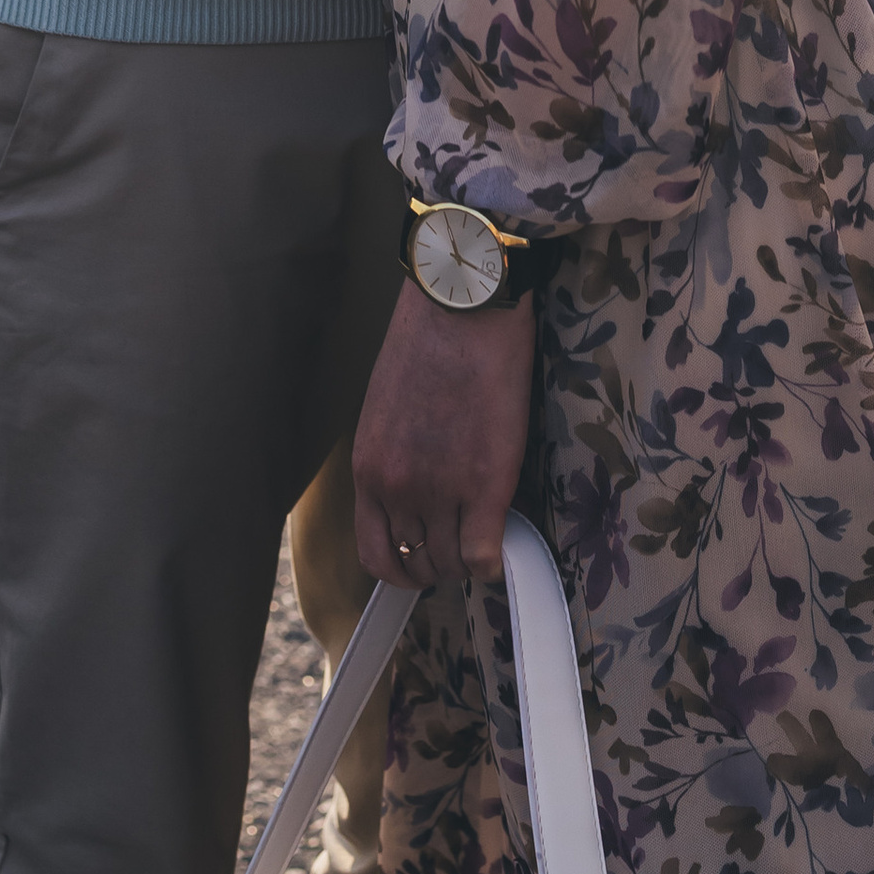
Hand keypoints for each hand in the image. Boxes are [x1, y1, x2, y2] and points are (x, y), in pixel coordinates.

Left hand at [352, 280, 535, 585]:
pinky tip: (504, 540)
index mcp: (369, 468)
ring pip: (452, 565)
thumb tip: (417, 492)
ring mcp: (440, 490)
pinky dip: (495, 558)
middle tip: (462, 543)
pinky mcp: (485, 483)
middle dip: (440, 564)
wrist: (464, 306)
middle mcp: (398, 488)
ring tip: (485, 533)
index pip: (375, 553)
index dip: (403, 567)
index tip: (423, 557)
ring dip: (469, 559)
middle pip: (417, 565)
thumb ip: (396, 458)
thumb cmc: (429, 340)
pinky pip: (485, 555)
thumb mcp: (388, 407)